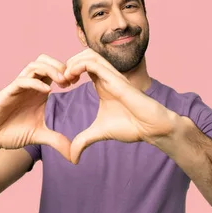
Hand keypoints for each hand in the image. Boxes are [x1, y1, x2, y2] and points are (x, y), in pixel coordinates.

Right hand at [0, 54, 72, 160]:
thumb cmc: (12, 133)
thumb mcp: (40, 136)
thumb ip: (57, 141)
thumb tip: (75, 155)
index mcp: (39, 91)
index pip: (54, 70)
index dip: (68, 72)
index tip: (78, 82)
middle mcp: (29, 86)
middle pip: (45, 61)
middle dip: (60, 65)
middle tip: (71, 79)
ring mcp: (18, 88)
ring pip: (34, 66)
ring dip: (50, 70)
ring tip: (62, 82)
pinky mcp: (6, 93)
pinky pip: (22, 81)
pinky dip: (36, 83)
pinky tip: (48, 92)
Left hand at [64, 49, 178, 163]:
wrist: (151, 128)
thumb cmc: (131, 126)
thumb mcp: (99, 133)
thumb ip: (83, 142)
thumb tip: (72, 158)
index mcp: (102, 84)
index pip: (83, 65)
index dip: (69, 71)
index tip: (62, 86)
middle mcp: (107, 77)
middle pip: (84, 54)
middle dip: (68, 63)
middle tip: (61, 80)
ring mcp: (112, 76)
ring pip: (89, 54)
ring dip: (72, 62)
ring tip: (65, 77)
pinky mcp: (116, 80)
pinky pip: (95, 64)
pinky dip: (79, 65)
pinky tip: (72, 77)